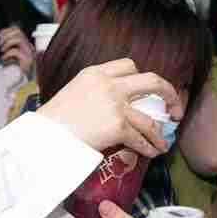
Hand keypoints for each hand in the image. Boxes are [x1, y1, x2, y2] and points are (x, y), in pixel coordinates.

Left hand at [0, 26, 36, 76]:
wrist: (16, 80)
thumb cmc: (12, 67)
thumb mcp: (8, 53)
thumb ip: (8, 44)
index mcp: (25, 43)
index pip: (18, 30)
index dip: (7, 31)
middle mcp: (29, 46)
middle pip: (19, 32)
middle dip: (6, 35)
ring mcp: (29, 52)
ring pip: (19, 39)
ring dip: (7, 42)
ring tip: (1, 49)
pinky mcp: (27, 59)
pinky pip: (16, 51)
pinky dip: (7, 53)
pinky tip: (3, 58)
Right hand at [37, 58, 181, 157]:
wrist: (42, 136)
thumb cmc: (52, 121)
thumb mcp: (72, 94)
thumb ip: (94, 93)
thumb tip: (112, 107)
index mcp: (95, 73)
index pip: (128, 65)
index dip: (142, 79)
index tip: (148, 91)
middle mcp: (108, 84)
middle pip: (152, 81)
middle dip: (169, 94)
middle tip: (174, 108)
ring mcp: (115, 104)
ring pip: (150, 118)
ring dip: (159, 133)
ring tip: (163, 143)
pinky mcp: (118, 126)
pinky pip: (141, 138)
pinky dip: (149, 147)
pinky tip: (152, 153)